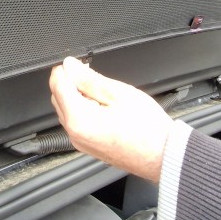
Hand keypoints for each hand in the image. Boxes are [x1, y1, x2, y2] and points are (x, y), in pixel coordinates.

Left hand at [49, 57, 172, 182]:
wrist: (163, 154)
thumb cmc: (147, 128)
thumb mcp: (118, 93)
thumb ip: (89, 78)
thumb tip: (70, 66)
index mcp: (79, 120)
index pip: (57, 85)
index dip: (66, 69)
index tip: (79, 64)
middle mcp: (75, 134)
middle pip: (58, 97)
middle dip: (71, 83)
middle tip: (94, 77)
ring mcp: (81, 142)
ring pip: (66, 110)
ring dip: (77, 96)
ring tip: (105, 94)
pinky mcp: (88, 146)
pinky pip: (76, 122)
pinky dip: (83, 109)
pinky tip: (104, 106)